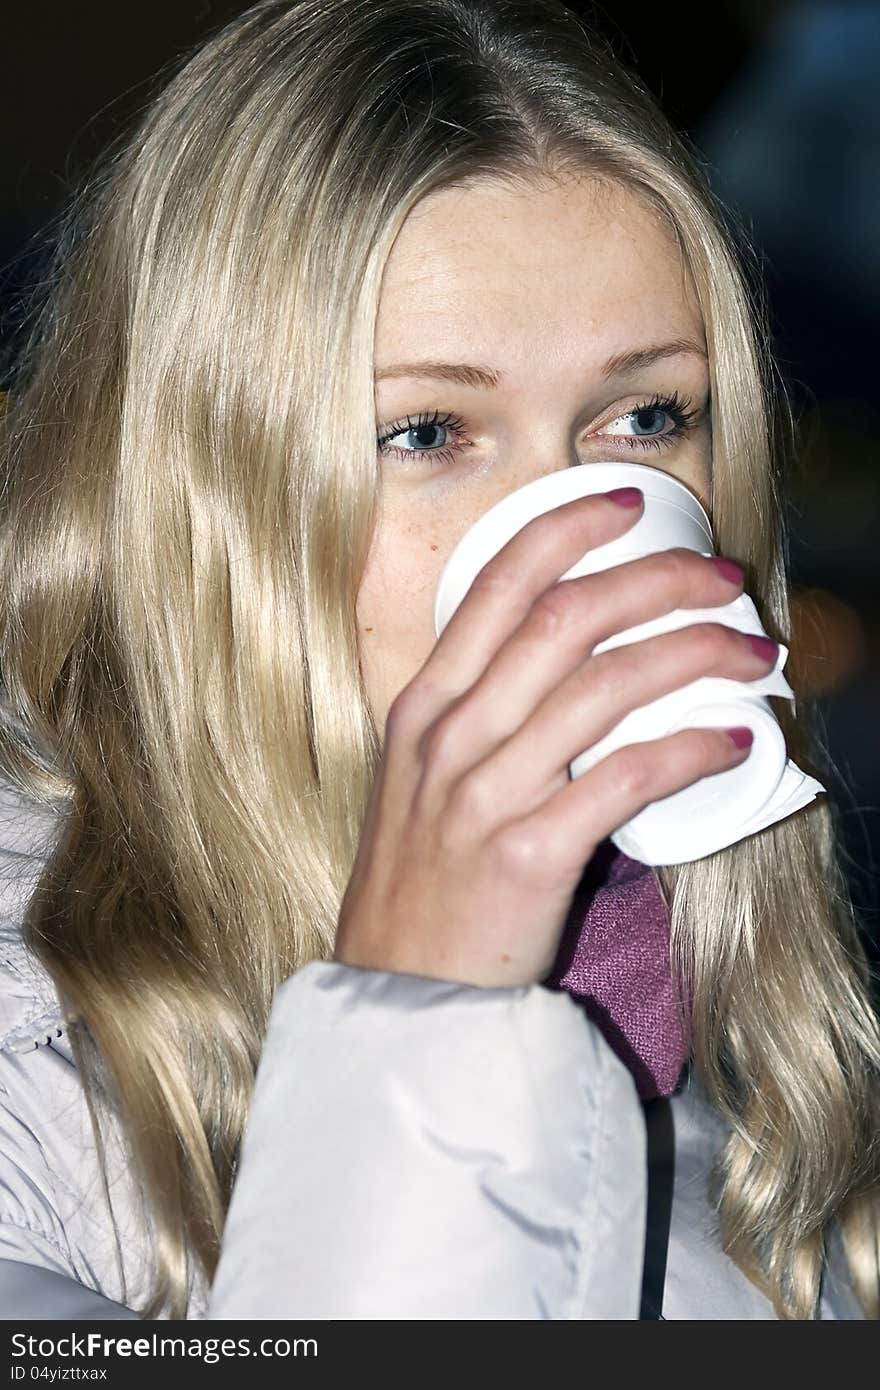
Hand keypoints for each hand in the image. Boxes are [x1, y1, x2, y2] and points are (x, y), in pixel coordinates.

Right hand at [334, 489, 776, 987]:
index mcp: (424, 707)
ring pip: (603, 688)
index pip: (497, 586)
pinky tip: (731, 740)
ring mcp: (484, 795)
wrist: (397, 991)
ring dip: (691, 656)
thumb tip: (581, 670)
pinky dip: (688, 750)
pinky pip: (622, 779)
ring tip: (749, 652)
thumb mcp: (422, 781)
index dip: (567, 531)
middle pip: (564, 619)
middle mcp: (449, 737)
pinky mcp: (526, 857)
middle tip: (718, 579)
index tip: (626, 504)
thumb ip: (480, 720)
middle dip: (654, 581)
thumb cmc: (421, 883)